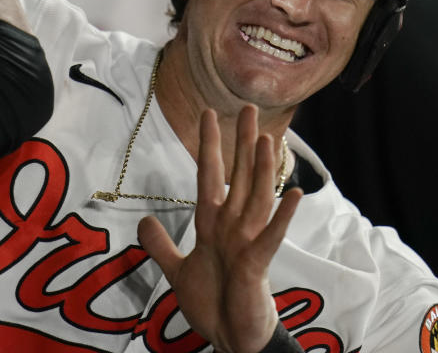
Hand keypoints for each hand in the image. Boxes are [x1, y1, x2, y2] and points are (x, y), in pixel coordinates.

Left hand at [138, 106, 302, 352]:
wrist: (231, 340)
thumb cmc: (213, 305)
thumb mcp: (177, 271)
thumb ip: (161, 245)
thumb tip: (143, 219)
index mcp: (213, 225)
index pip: (210, 175)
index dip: (208, 145)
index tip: (209, 114)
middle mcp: (233, 227)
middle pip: (238, 176)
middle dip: (241, 143)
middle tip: (249, 108)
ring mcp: (247, 244)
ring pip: (256, 198)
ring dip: (262, 169)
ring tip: (268, 138)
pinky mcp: (258, 265)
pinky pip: (271, 236)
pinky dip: (283, 216)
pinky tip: (294, 193)